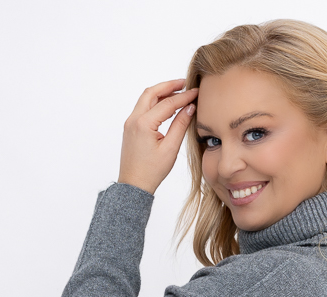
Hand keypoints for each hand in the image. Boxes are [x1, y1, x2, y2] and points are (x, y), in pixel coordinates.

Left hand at [117, 79, 198, 194]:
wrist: (134, 184)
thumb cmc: (152, 171)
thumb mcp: (170, 149)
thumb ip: (180, 126)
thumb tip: (189, 108)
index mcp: (144, 124)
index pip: (167, 103)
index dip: (184, 96)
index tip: (196, 92)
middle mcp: (134, 119)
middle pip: (152, 92)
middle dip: (169, 86)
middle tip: (184, 83)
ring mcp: (130, 123)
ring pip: (146, 98)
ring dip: (161, 92)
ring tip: (177, 91)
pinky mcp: (131, 127)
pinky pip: (143, 108)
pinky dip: (155, 102)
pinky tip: (166, 105)